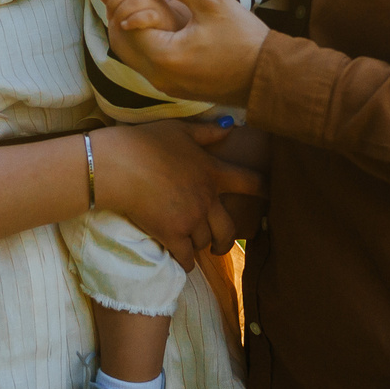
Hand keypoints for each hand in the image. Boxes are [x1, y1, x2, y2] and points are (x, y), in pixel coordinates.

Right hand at [90, 120, 263, 267]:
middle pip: (229, 229)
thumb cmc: (146, 142)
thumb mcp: (179, 130)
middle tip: (220, 245)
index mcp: (212, 172)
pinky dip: (185, 262)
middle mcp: (207, 199)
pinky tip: (181, 262)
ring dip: (199, 244)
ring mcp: (191, 219)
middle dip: (226, 241)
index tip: (271, 197)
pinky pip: (186, 257)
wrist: (119, 165)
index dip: (263, 189)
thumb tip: (232, 126)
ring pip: (205, 242)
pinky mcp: (172, 235)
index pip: (248, 182)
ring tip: (188, 243)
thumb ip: (207, 132)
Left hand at [99, 0, 269, 108]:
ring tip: (150, 3)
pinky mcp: (173, 88)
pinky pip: (145, 63)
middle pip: (121, 41)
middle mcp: (158, 77)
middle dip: (124, 11)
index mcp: (164, 56)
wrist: (267, 76)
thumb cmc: (243, 37)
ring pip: (131, 54)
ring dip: (133, 28)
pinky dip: (144, 42)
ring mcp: (165, 86)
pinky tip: (160, 23)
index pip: (126, 22)